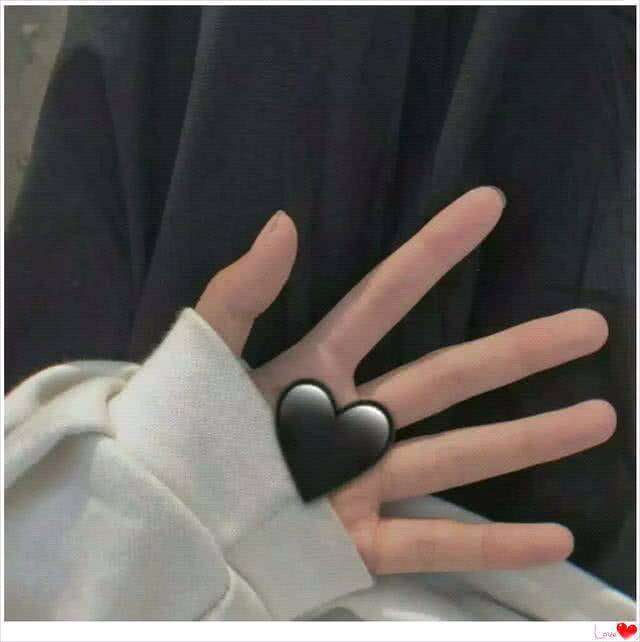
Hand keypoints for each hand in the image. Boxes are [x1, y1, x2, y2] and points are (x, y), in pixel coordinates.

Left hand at [195, 186, 613, 574]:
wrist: (163, 524)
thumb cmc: (179, 433)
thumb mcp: (204, 356)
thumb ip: (241, 293)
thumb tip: (283, 222)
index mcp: (318, 369)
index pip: (386, 297)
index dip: (434, 249)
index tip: (487, 204)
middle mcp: (354, 420)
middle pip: (448, 377)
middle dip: (518, 351)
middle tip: (589, 326)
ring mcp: (363, 484)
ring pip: (459, 457)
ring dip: (529, 439)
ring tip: (599, 415)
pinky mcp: (359, 543)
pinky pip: (435, 545)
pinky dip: (493, 545)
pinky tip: (556, 537)